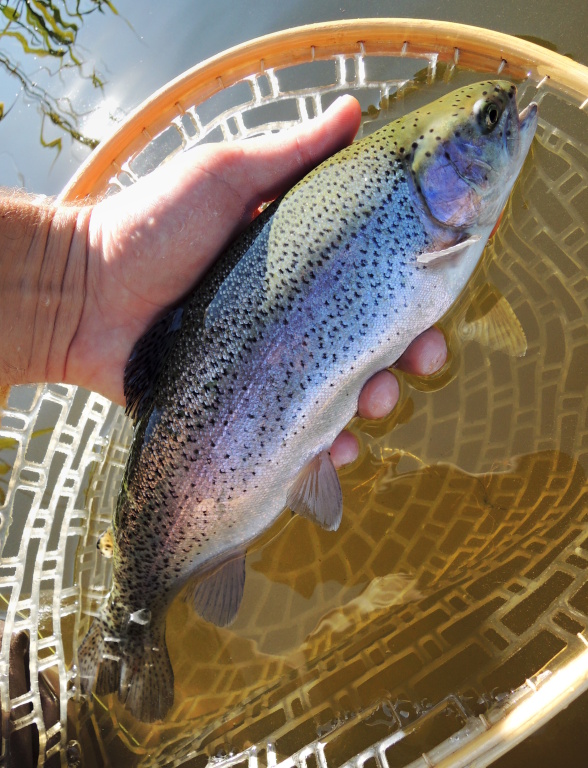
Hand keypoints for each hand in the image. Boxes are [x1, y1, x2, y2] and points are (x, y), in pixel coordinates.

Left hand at [62, 95, 445, 464]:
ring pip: (344, 390)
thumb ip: (288, 153)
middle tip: (423, 363)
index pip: (373, 278)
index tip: (439, 298)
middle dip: (408, 355)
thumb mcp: (223, 177)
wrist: (84, 295)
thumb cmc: (150, 227)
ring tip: (377, 405)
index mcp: (299, 265)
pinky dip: (327, 447)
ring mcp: (272, 365)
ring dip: (376, 401)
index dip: (413, 290)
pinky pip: (299, 433)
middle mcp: (293, 315)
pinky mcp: (247, 406)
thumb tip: (352, 111)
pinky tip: (339, 451)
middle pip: (370, 339)